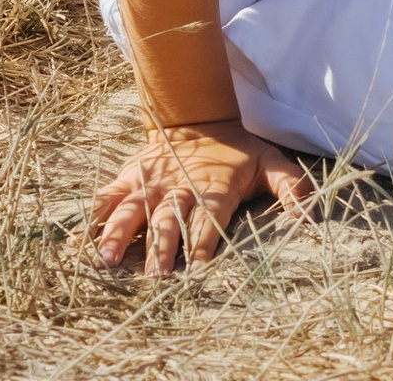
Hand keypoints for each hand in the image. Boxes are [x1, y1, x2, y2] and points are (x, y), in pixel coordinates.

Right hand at [88, 120, 311, 273]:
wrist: (197, 115)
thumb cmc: (237, 150)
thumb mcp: (270, 162)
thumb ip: (292, 187)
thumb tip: (311, 216)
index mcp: (214, 187)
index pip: (209, 217)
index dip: (205, 240)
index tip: (199, 266)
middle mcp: (179, 187)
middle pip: (169, 220)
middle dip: (162, 247)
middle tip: (155, 276)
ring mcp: (151, 183)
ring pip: (134, 210)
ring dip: (121, 233)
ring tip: (109, 257)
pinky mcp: (130, 178)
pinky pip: (109, 197)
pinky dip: (94, 217)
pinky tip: (81, 238)